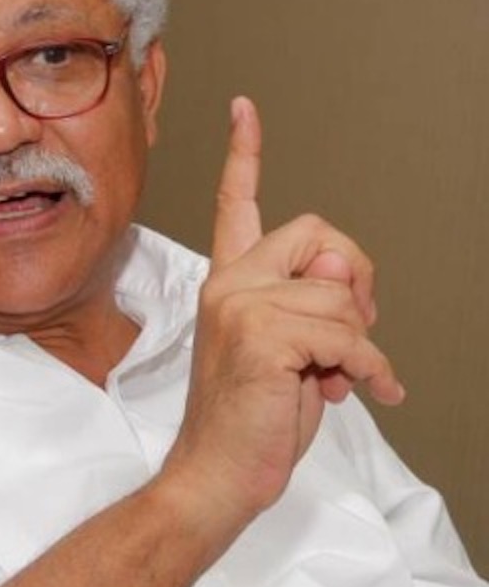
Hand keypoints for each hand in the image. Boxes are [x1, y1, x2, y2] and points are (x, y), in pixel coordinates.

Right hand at [164, 96, 404, 529]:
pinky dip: (370, 369)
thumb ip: (311, 302)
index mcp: (229, 283)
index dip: (244, 154)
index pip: (237, 204)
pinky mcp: (261, 337)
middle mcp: (228, 284)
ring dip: (360, 346)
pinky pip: (348, 335)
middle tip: (359, 326)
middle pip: (316, 232)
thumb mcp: (290, 352)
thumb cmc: (250, 420)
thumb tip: (343, 267)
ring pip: (339, 297)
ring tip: (341, 380)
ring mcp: (239, 306)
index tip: (244, 110)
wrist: (216, 476)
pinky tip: (366, 392)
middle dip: (356, 277)